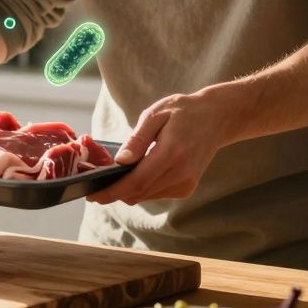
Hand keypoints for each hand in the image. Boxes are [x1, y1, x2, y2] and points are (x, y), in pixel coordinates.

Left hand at [85, 89, 242, 205]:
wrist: (216, 118)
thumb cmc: (183, 112)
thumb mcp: (156, 114)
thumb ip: (137, 138)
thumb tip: (120, 161)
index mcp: (171, 153)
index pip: (136, 182)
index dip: (112, 192)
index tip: (91, 195)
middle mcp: (181, 173)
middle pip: (139, 193)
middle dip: (114, 193)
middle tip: (94, 186)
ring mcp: (186, 183)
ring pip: (146, 196)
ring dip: (128, 190)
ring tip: (113, 177)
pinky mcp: (187, 188)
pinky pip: (156, 193)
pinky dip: (143, 187)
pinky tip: (137, 173)